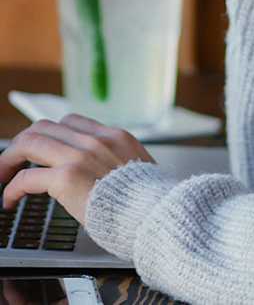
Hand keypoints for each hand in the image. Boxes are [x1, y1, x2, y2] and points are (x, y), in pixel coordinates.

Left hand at [0, 114, 154, 223]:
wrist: (157, 213)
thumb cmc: (151, 201)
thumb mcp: (139, 168)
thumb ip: (119, 162)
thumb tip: (106, 174)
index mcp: (115, 136)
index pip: (72, 122)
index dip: (50, 134)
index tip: (41, 148)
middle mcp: (95, 140)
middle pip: (46, 127)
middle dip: (24, 142)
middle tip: (13, 160)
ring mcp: (81, 156)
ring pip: (31, 142)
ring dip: (10, 158)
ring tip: (4, 175)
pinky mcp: (67, 178)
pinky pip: (27, 178)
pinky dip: (13, 188)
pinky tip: (10, 200)